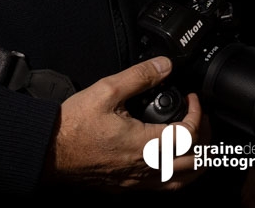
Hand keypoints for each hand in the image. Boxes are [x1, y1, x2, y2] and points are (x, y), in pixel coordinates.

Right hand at [43, 56, 204, 190]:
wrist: (47, 152)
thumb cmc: (72, 126)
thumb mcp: (106, 90)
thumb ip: (139, 76)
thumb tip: (164, 66)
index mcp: (145, 145)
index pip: (190, 135)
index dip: (198, 113)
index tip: (192, 99)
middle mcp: (145, 168)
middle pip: (195, 164)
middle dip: (206, 139)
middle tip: (201, 119)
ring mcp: (137, 181)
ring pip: (181, 182)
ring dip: (196, 162)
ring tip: (195, 142)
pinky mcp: (126, 186)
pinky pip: (162, 187)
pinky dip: (176, 174)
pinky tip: (170, 160)